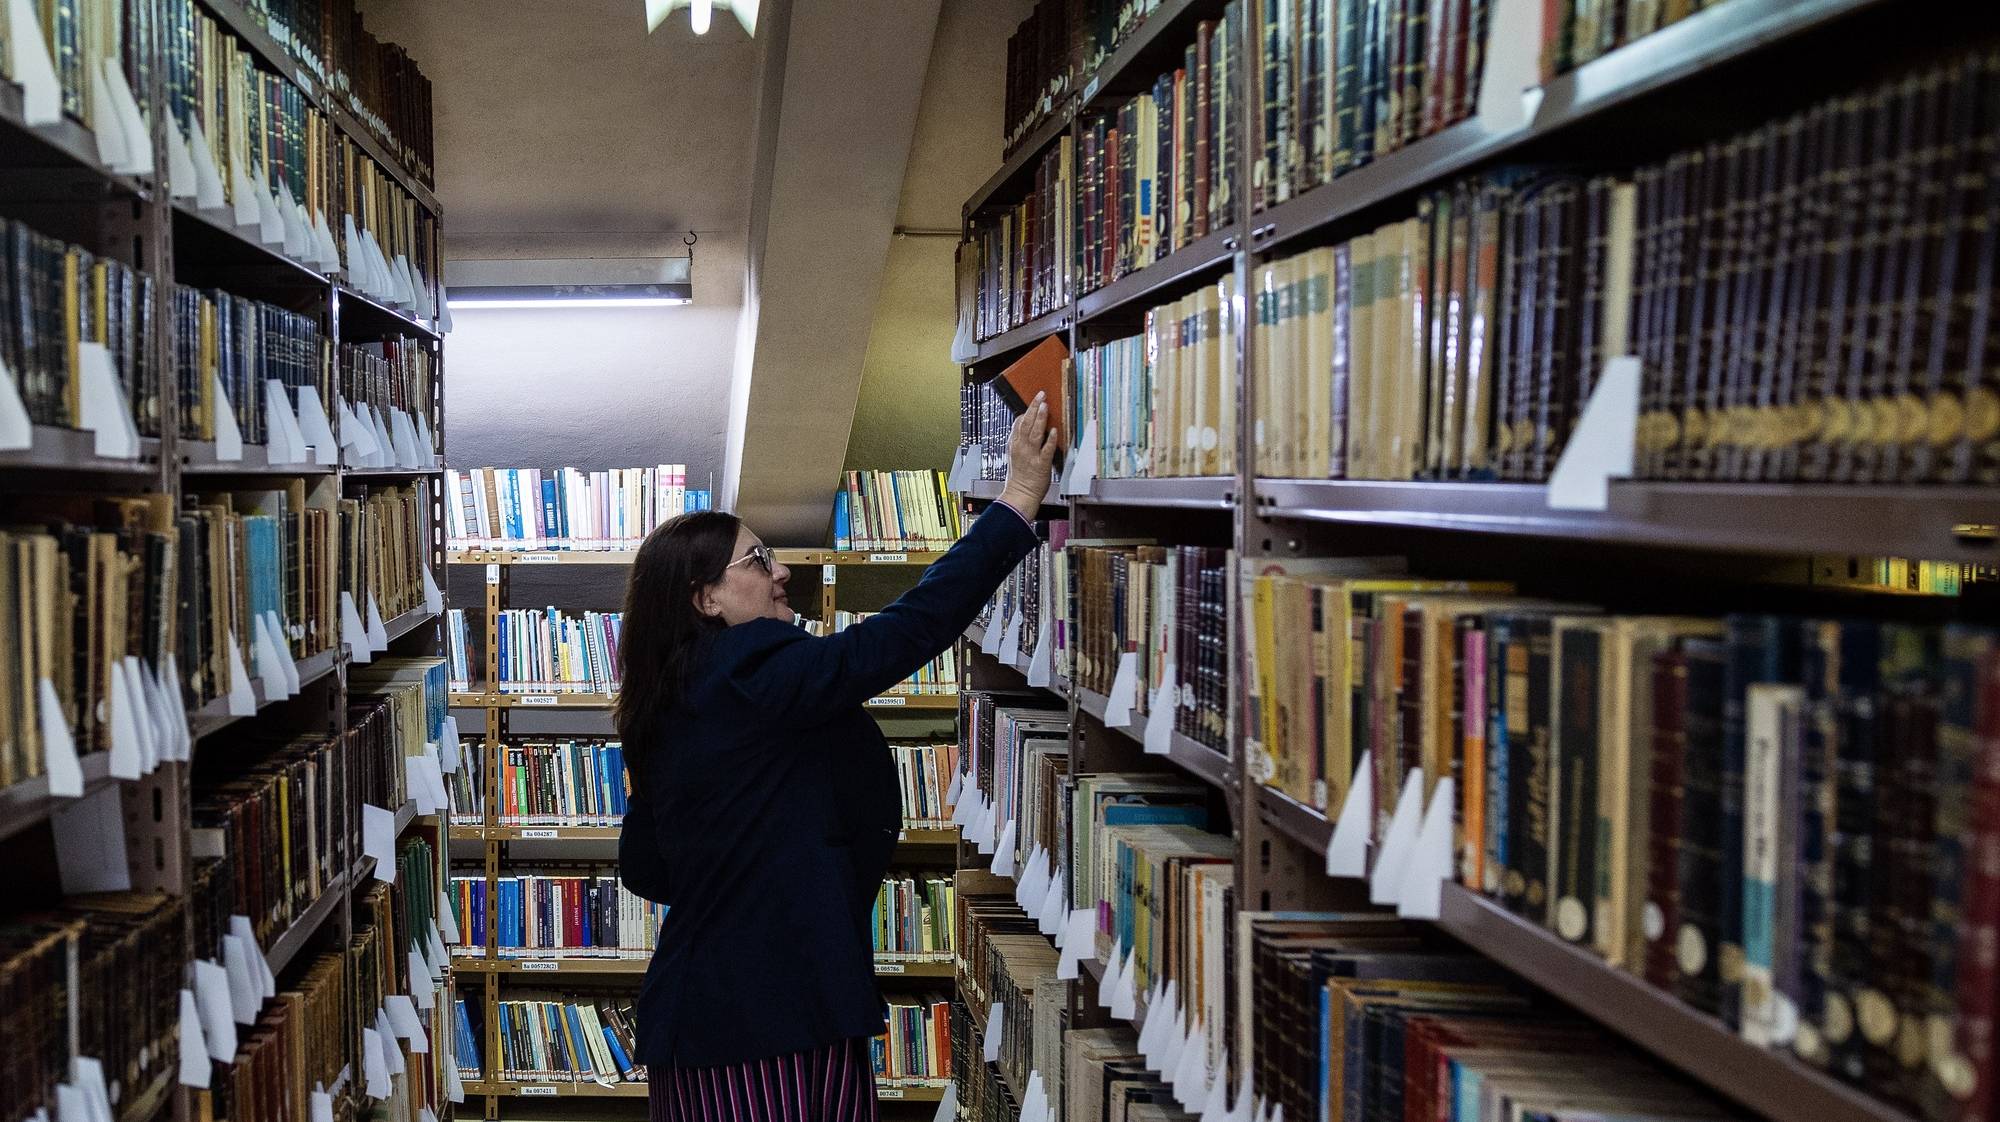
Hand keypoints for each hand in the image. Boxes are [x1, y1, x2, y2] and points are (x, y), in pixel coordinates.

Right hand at [1000, 392, 1057, 513]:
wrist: (1020, 494)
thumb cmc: (1019, 477)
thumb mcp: (1015, 456)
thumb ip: (1020, 442)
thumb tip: (1025, 429)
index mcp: (1015, 445)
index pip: (1018, 424)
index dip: (1026, 411)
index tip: (1033, 402)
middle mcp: (1022, 448)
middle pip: (1026, 423)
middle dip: (1033, 408)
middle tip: (1040, 395)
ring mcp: (1031, 455)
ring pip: (1034, 433)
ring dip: (1040, 418)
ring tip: (1045, 406)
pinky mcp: (1041, 464)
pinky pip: (1046, 450)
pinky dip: (1049, 439)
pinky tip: (1054, 430)